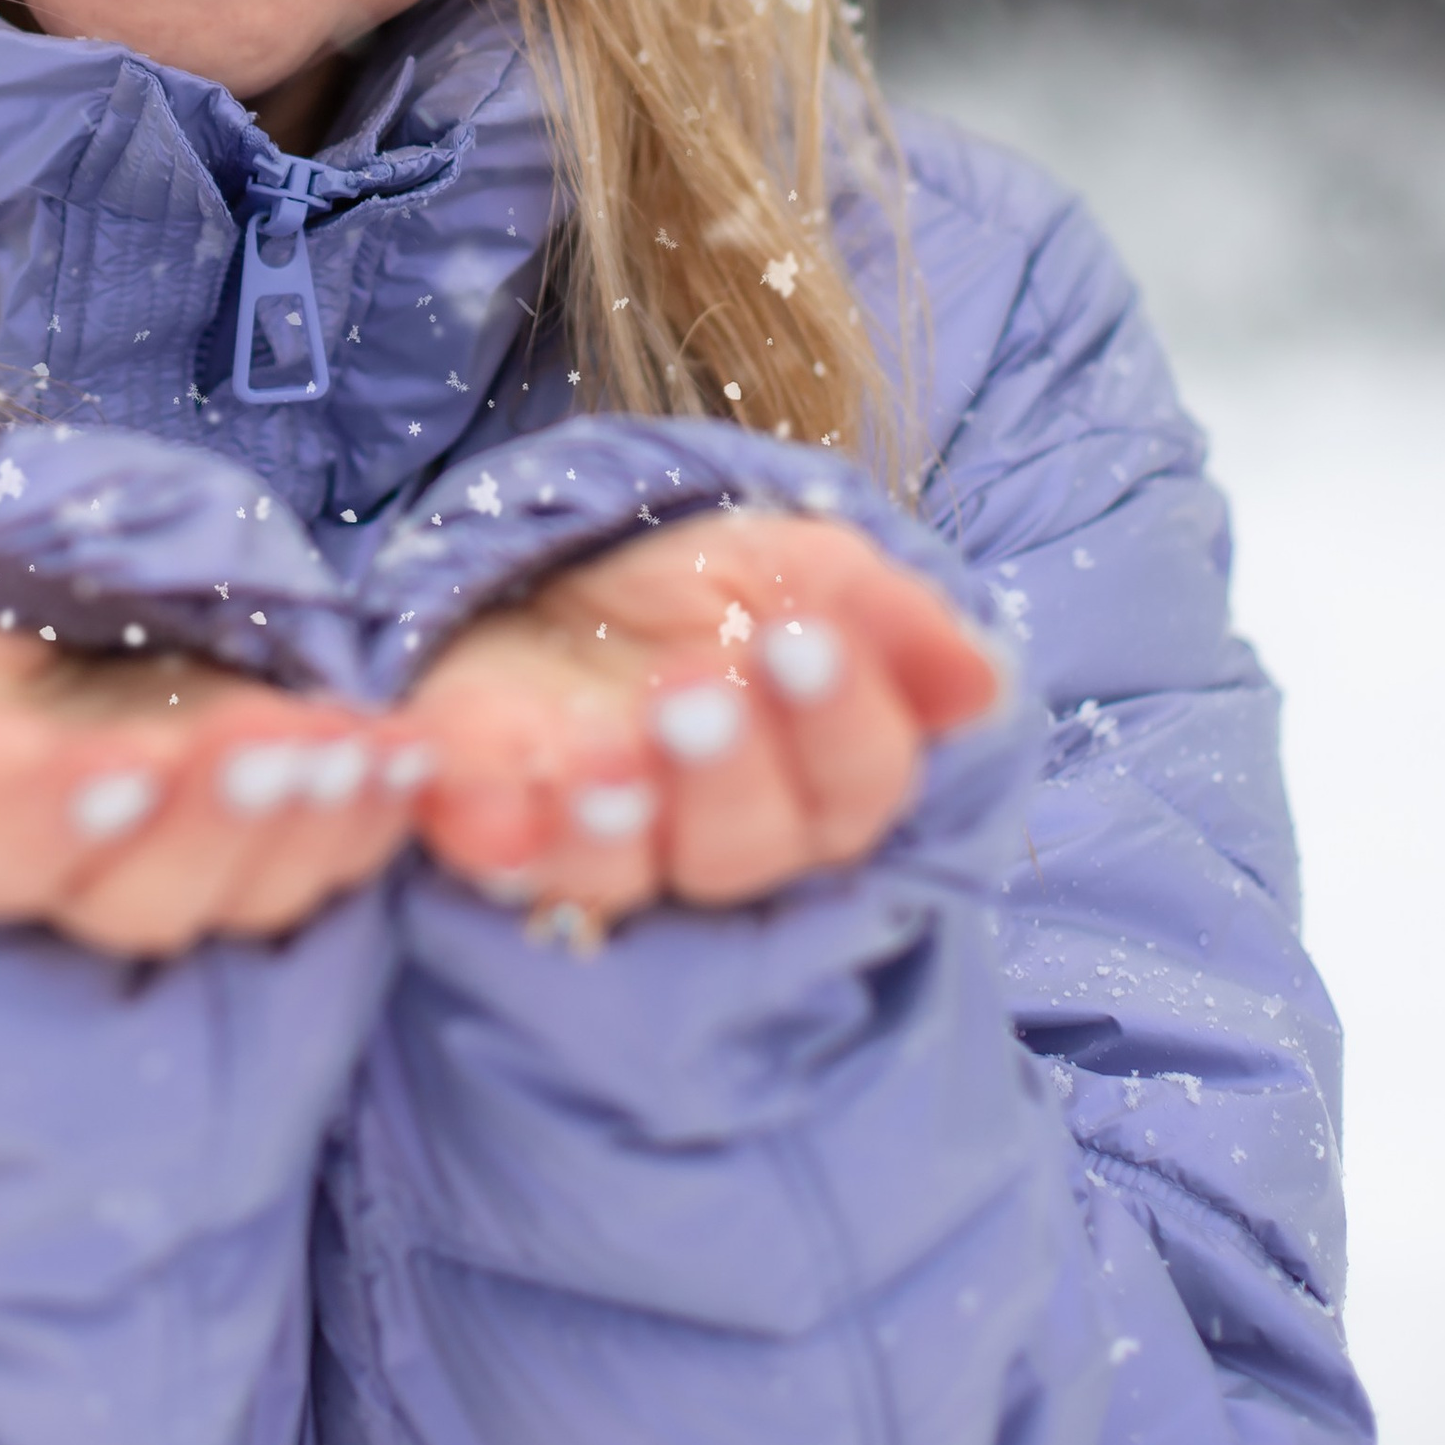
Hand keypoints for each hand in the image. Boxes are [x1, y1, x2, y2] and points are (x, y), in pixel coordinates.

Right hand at [0, 579, 431, 956]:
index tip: (121, 767)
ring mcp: (150, 887)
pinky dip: (364, 829)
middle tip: (281, 748)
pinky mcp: (239, 885)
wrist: (40, 668)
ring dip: (302, 829)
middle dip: (208, 822)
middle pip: (126, 892)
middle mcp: (48, 873)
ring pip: (227, 901)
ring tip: (362, 756)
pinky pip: (306, 886)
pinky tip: (406, 767)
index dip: (51, 810)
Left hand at [406, 512, 1003, 934]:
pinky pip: (486, 854)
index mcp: (808, 776)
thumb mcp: (798, 567)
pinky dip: (480, 826)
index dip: (837, 722)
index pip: (854, 785)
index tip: (806, 641)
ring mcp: (595, 839)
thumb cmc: (700, 588)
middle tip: (690, 695)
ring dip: (605, 823)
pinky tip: (463, 786)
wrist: (555, 571)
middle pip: (739, 848)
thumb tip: (981, 677)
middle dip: (719, 775)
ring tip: (592, 755)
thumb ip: (885, 617)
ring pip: (614, 876)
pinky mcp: (488, 824)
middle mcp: (708, 833)